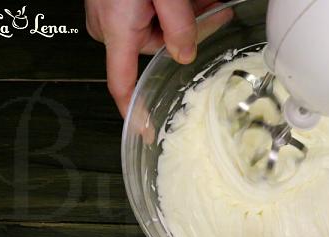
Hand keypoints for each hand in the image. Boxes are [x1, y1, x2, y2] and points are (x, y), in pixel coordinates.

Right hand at [85, 0, 232, 117]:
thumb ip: (181, 25)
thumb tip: (186, 56)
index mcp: (118, 29)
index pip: (122, 84)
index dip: (135, 111)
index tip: (147, 132)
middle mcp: (110, 27)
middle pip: (157, 48)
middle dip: (190, 32)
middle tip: (218, 11)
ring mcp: (111, 14)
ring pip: (158, 29)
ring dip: (186, 16)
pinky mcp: (116, 3)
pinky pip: (150, 14)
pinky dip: (172, 8)